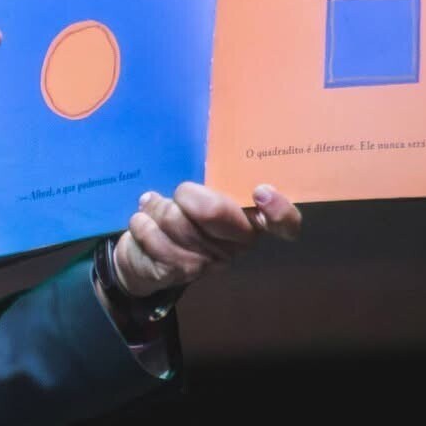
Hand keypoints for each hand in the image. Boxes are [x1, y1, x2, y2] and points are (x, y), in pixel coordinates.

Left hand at [113, 181, 301, 295]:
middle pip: (213, 211)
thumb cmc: (179, 214)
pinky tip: (142, 222)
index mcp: (250, 220)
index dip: (279, 210)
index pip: (285, 223)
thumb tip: (209, 153)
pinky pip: (154, 237)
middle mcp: (237, 245)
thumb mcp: (199, 194)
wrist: (143, 255)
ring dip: (157, 209)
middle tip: (178, 196)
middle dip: (186, 195)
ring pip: (176, 221)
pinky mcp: (178, 272)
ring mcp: (209, 262)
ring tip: (152, 209)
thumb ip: (212, 181)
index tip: (260, 191)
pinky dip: (141, 223)